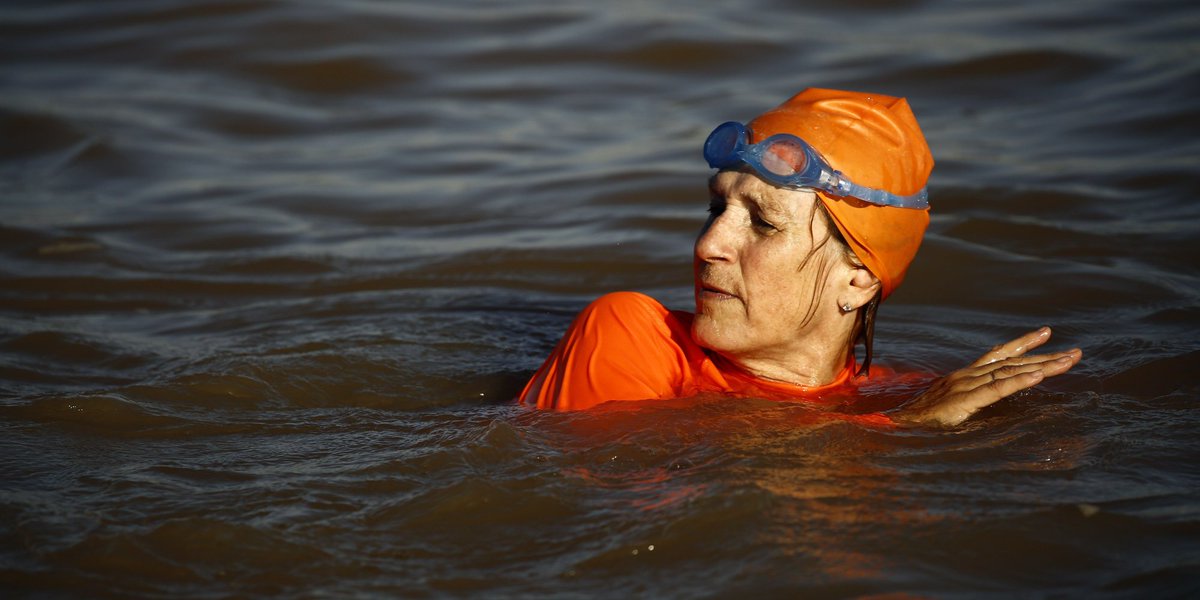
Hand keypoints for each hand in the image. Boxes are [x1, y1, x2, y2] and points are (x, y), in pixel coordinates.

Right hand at [891, 327, 1081, 426]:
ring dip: (1043, 366)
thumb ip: (968, 403)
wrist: (895, 426)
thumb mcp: (950, 409)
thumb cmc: (921, 422)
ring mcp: (965, 386)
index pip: (998, 356)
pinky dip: (1020, 381)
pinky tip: (1039, 376)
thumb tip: (988, 406)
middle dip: (1045, 355)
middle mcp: (967, 376)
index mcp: (964, 377)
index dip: (1023, 345)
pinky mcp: (964, 402)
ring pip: (1010, 371)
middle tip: (1076, 352)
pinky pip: (997, 389)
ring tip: (1068, 362)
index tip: (1047, 336)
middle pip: (1011, 361)